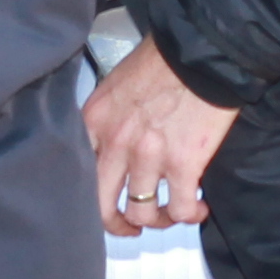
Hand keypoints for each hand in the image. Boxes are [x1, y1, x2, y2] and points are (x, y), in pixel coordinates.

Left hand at [84, 36, 235, 236]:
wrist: (202, 51)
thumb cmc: (164, 60)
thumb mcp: (116, 86)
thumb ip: (107, 119)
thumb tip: (109, 145)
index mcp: (95, 121)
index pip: (77, 172)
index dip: (89, 196)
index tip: (105, 202)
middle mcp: (115, 143)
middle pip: (102, 206)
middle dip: (117, 225)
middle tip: (131, 227)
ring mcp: (148, 157)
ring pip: (142, 214)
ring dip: (159, 221)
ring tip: (172, 214)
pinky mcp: (184, 165)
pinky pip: (181, 210)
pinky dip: (190, 216)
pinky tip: (199, 209)